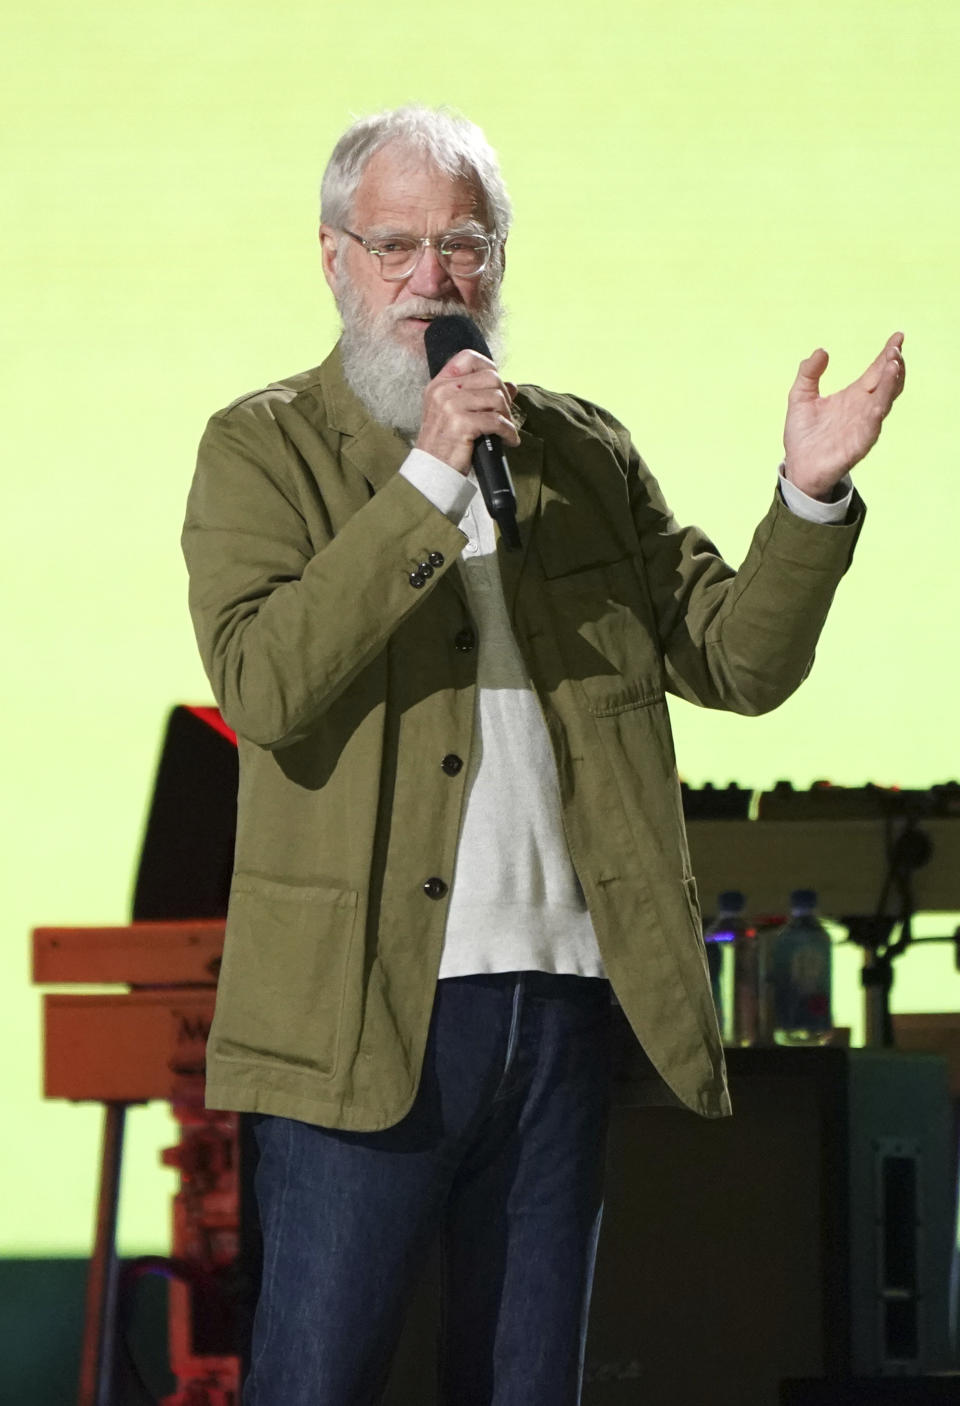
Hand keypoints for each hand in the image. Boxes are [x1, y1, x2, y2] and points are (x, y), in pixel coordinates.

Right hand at [416, 349, 519, 474]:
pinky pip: (497, 421)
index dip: (489, 367)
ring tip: (505, 430)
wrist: (432, 470)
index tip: (497, 385)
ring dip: (507, 416)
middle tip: (504, 415)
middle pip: (490, 378)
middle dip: (504, 397)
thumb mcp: (456, 413)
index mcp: (439, 384)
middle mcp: (443, 391)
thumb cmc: (445, 444)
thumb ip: (480, 395)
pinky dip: (508, 432)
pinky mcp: (461, 423)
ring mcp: (451, 406)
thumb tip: (511, 385)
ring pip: (496, 398)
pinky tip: (508, 440)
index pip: (468, 358)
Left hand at [782, 332, 904, 500]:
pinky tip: (881, 397)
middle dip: (894, 365)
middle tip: (896, 348)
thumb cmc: (803, 435)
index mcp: (854, 395)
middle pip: (887, 382)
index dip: (888, 354)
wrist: (798, 468)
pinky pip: (873, 424)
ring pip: (885, 401)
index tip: (898, 336)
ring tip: (894, 363)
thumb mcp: (800, 397)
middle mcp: (864, 408)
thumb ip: (809, 373)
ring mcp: (864, 425)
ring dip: (891, 383)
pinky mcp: (859, 442)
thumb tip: (821, 350)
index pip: (877, 370)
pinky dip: (879, 408)